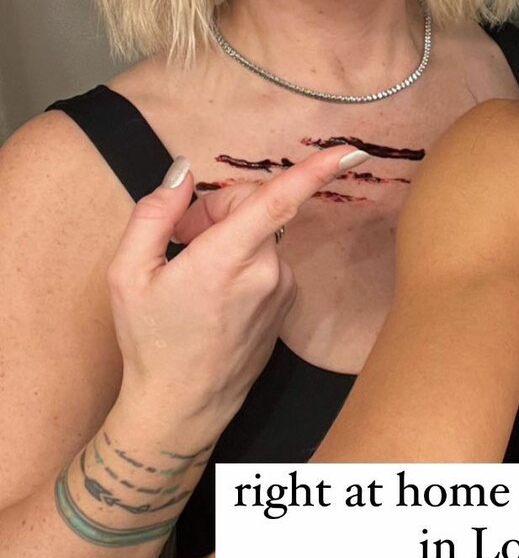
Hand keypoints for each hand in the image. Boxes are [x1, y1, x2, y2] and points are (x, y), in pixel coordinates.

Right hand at [106, 145, 367, 444]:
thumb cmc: (152, 343)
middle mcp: (266, 273)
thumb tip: (182, 173)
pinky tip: (215, 291)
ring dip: (231, 237)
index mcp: (226, 261)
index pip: (279, 202)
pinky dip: (243, 262)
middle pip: (255, 207)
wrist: (182, 406)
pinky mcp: (287, 304)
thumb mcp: (127, 274)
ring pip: (261, 235)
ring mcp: (282, 291)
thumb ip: (155, 214)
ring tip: (195, 273)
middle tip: (182, 238)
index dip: (315, 171)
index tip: (350, 151)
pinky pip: (267, 261)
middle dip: (219, 209)